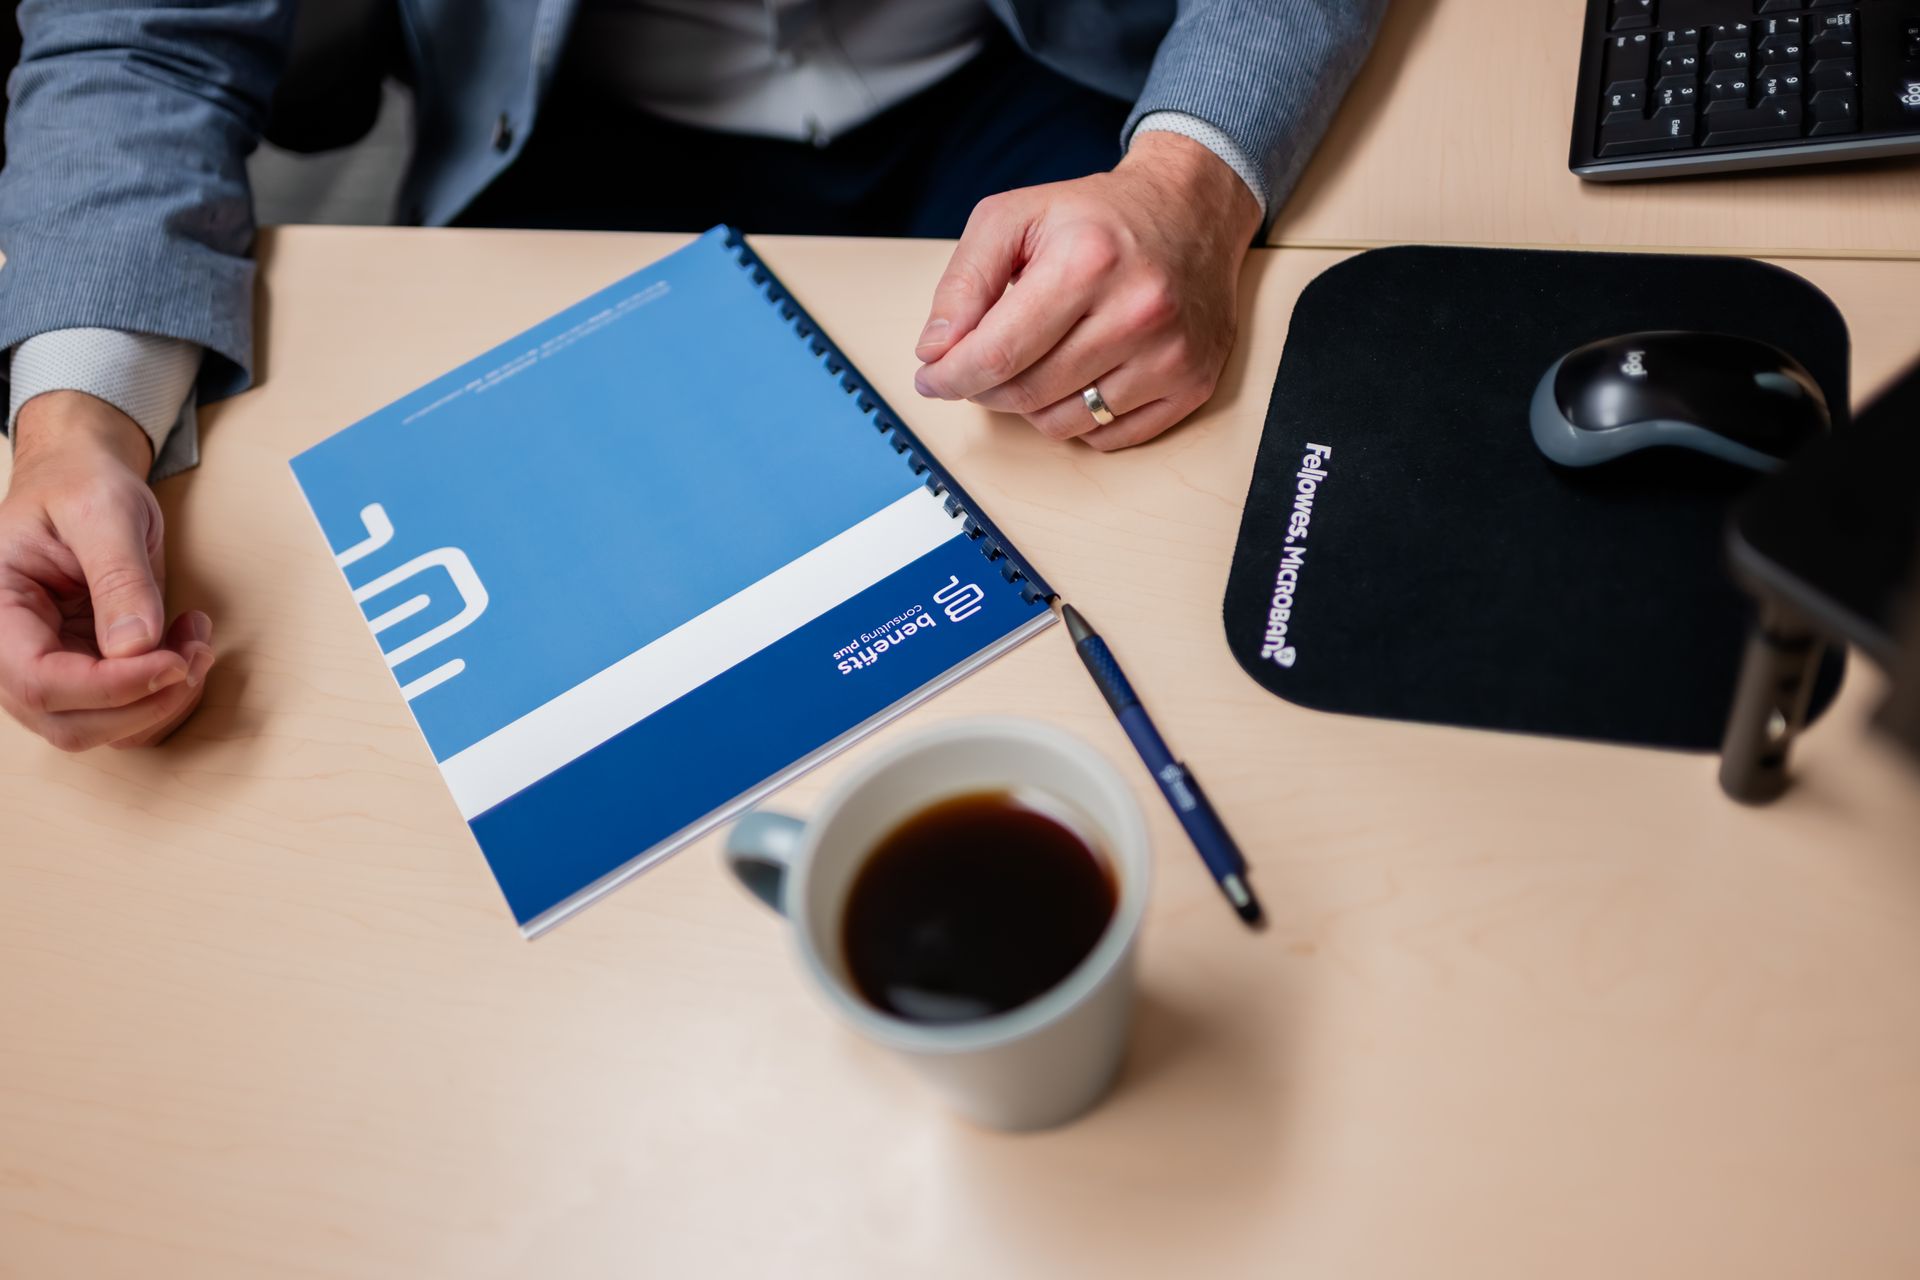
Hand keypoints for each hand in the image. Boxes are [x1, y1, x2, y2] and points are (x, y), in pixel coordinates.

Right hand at [0, 392, 213, 750]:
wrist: (84, 477)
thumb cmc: (80, 483)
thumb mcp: (103, 511)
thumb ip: (119, 577)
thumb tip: (135, 646)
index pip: (38, 681)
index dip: (110, 688)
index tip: (172, 662)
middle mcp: (17, 650)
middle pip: (71, 724)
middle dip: (145, 703)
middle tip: (197, 653)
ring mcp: (55, 665)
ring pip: (106, 728)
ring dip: (165, 701)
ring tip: (197, 638)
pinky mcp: (92, 668)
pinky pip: (131, 709)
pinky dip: (171, 691)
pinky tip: (189, 642)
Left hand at [912, 131, 1262, 449]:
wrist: (1191, 211)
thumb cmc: (1096, 217)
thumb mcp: (1013, 219)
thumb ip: (964, 283)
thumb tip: (935, 352)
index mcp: (1087, 261)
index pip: (998, 354)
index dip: (952, 376)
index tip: (931, 379)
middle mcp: (1138, 311)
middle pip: (1027, 394)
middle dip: (985, 388)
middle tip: (977, 367)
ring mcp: (1171, 354)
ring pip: (1062, 423)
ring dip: (1030, 405)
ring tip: (1034, 362)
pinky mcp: (1192, 384)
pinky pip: (1107, 437)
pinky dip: (1078, 417)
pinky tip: (1078, 376)